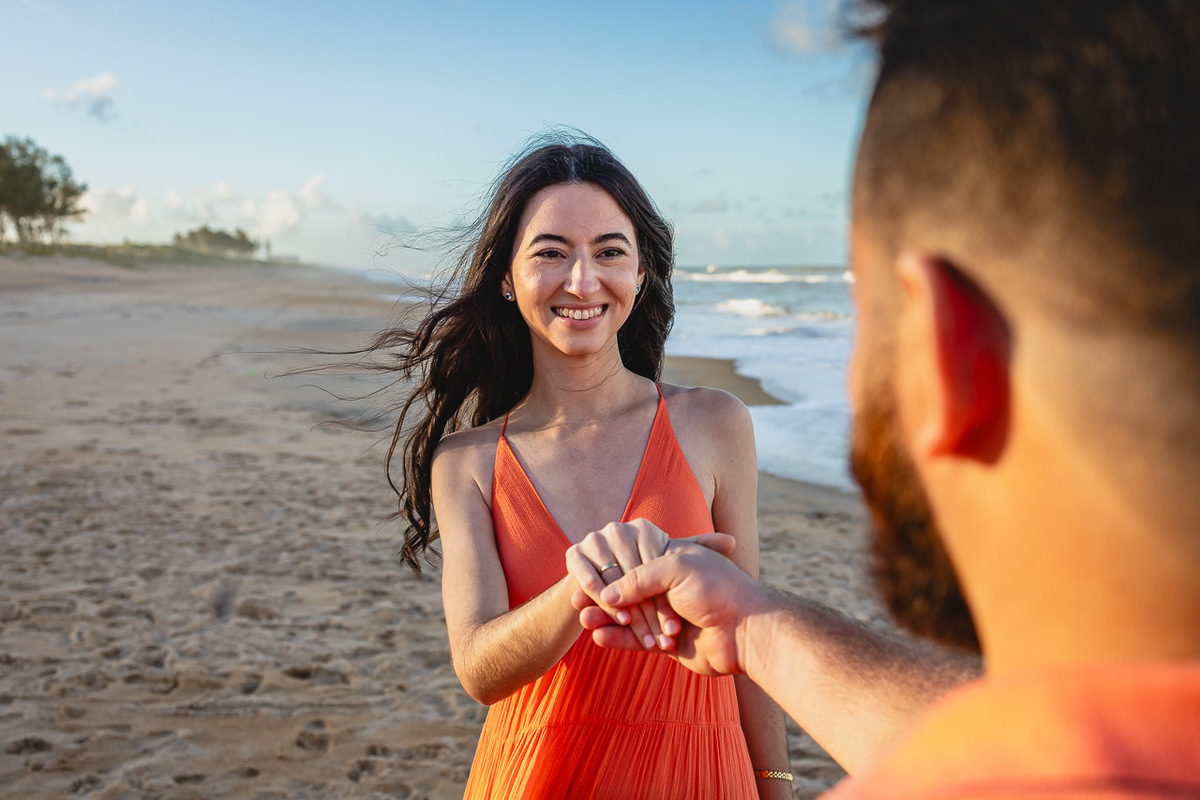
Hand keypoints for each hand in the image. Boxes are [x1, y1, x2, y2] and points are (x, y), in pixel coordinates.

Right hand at [565, 519, 735, 650]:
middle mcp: (670, 586)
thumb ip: (639, 577)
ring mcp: (667, 614)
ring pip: (628, 615)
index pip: (634, 561)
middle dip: (604, 595)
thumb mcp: (675, 568)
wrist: (746, 631)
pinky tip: (597, 636)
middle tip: (577, 600)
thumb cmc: (716, 590)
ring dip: (605, 617)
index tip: (590, 573)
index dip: (612, 570)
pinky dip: (616, 638)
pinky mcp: (666, 642)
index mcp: (674, 560)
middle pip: (627, 589)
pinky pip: (636, 639)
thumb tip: (609, 595)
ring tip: (583, 618)